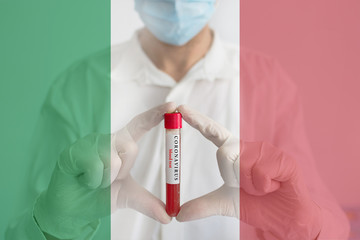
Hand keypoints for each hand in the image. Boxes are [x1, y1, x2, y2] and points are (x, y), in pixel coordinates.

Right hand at [34, 103, 174, 238]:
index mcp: (121, 144)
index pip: (140, 124)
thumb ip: (148, 202)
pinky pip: (95, 167)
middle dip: (123, 171)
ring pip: (113, 160)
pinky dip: (94, 182)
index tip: (173, 105)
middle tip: (110, 180)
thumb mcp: (128, 197)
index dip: (156, 114)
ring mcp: (89, 144)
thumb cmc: (98, 196)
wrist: (71, 209)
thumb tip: (169, 216)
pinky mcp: (73, 152)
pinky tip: (84, 181)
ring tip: (94, 181)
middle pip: (130, 146)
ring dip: (107, 180)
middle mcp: (107, 139)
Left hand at [176, 105, 321, 239]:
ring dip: (250, 186)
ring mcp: (266, 150)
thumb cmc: (258, 205)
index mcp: (233, 152)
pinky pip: (262, 172)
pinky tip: (276, 186)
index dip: (197, 120)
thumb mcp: (225, 204)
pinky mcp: (282, 158)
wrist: (286, 218)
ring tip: (264, 188)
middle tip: (247, 188)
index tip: (180, 108)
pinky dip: (264, 187)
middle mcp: (248, 147)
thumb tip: (179, 215)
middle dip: (231, 177)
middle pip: (224, 153)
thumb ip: (203, 206)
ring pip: (243, 165)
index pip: (212, 132)